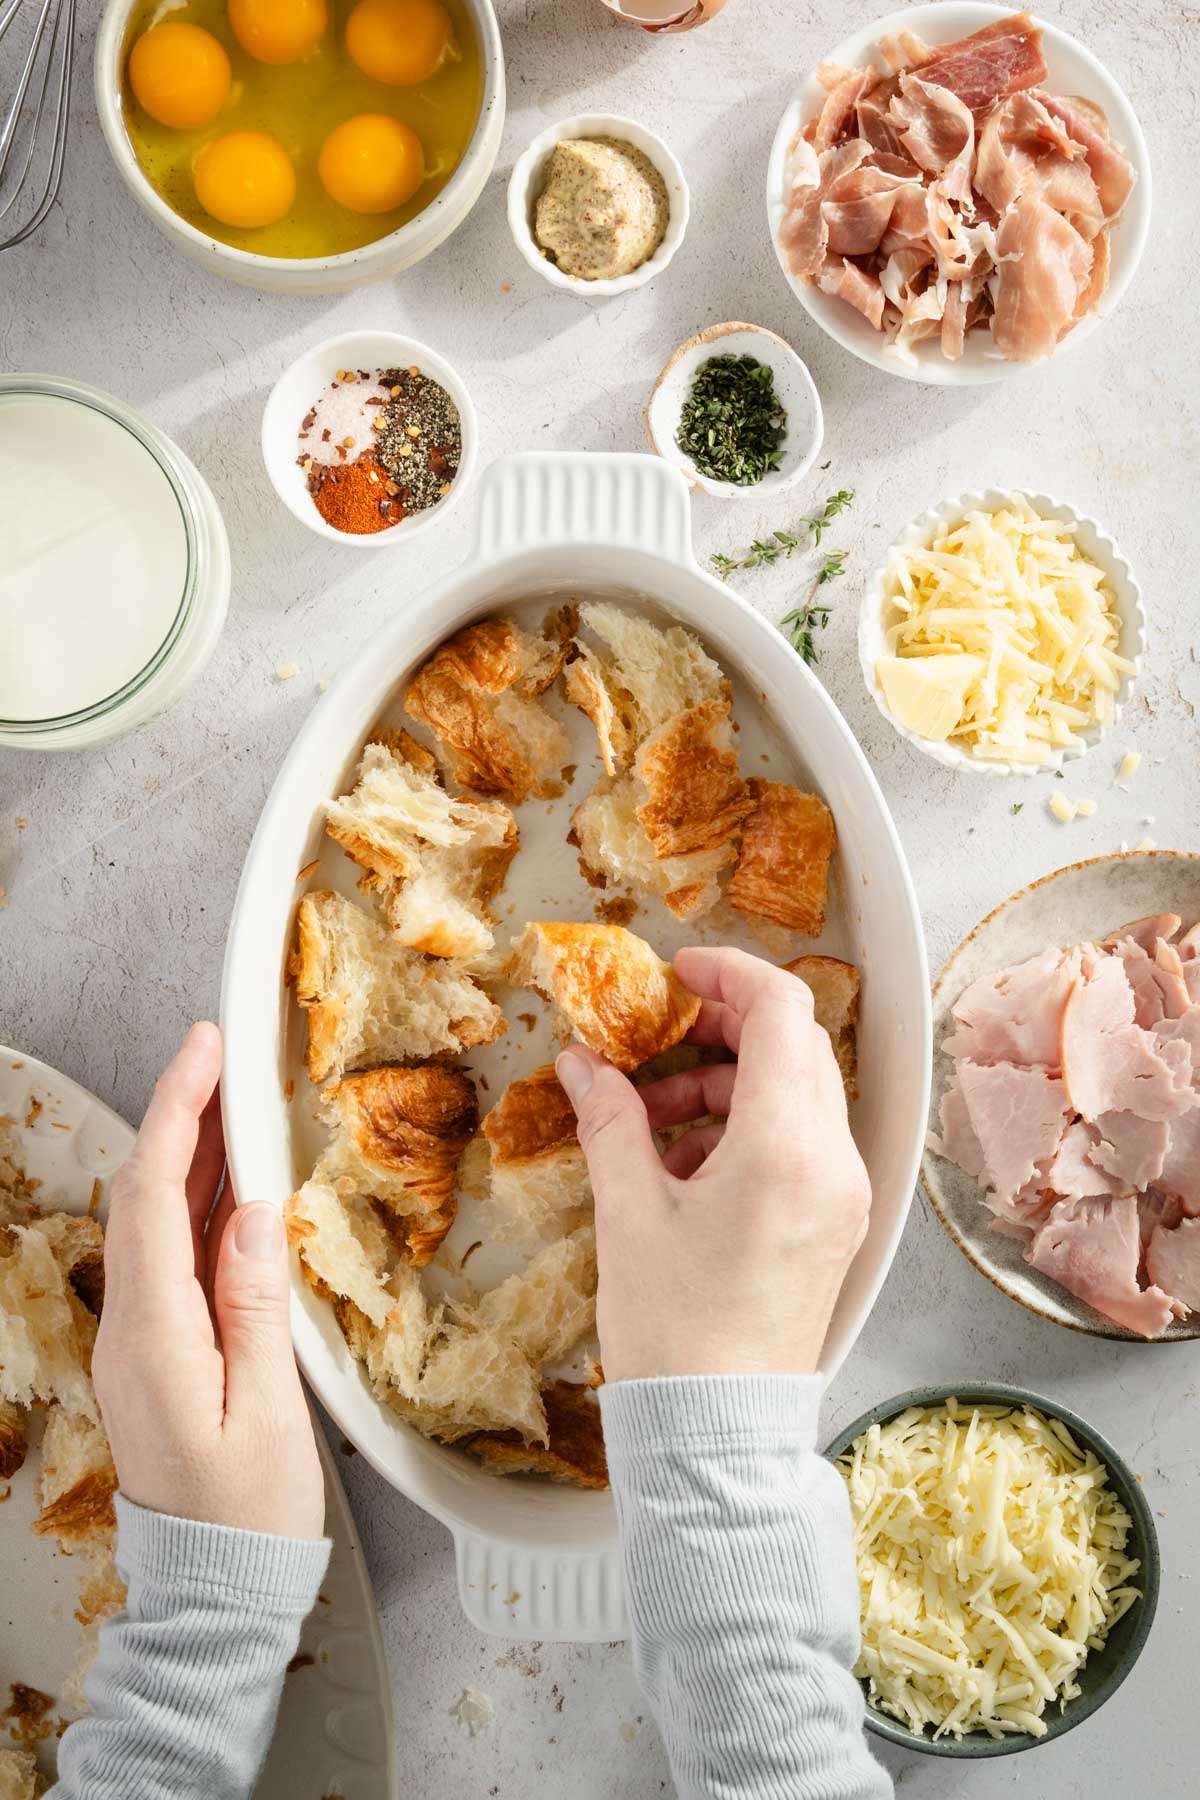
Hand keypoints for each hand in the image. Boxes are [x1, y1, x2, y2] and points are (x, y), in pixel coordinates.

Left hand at [93, 1022, 324, 1539]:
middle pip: (144, 1197)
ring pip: (155, 1223)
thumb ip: (257, 1307)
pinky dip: (200, 1206)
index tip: (204, 1050)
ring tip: (233, 1099)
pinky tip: (236, 1187)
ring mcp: (137, 1341)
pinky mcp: (156, 1352)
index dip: (176, 1111)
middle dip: (179, 1116)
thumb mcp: (269, 1412)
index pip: (153, 1197)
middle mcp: (131, 1329)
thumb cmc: (250, 1514)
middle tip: (221, 1053)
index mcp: (154, 1337)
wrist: (214, 1590)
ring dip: (190, 1155)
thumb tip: (256, 1213)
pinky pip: (170, 1258)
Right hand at [556, 946, 870, 1382]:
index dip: (729, 973)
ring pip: (798, 1094)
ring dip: (728, 1082)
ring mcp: (844, 1195)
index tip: (677, 971)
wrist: (719, 1433)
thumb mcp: (630, 1213)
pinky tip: (684, 1162)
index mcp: (787, 1147)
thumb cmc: (672, 1329)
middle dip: (723, 1029)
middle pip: (795, 1048)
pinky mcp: (836, 1224)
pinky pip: (802, 1142)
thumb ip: (611, 1121)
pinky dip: (748, 1128)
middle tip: (657, 1038)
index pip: (782, 1012)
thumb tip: (583, 1063)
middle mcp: (834, 1161)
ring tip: (651, 1117)